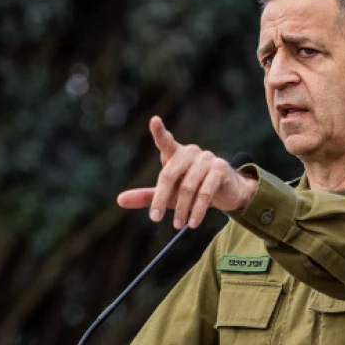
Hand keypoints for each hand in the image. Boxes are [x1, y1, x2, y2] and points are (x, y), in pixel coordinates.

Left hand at [117, 116, 257, 228]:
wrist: (226, 193)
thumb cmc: (192, 190)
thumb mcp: (168, 194)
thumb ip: (146, 196)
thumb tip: (119, 200)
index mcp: (175, 154)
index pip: (165, 141)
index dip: (159, 131)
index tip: (154, 120)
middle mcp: (191, 152)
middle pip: (170, 174)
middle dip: (161, 198)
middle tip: (155, 218)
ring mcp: (207, 159)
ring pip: (188, 187)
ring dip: (181, 209)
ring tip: (177, 225)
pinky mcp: (220, 169)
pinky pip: (205, 192)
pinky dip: (197, 210)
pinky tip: (193, 223)